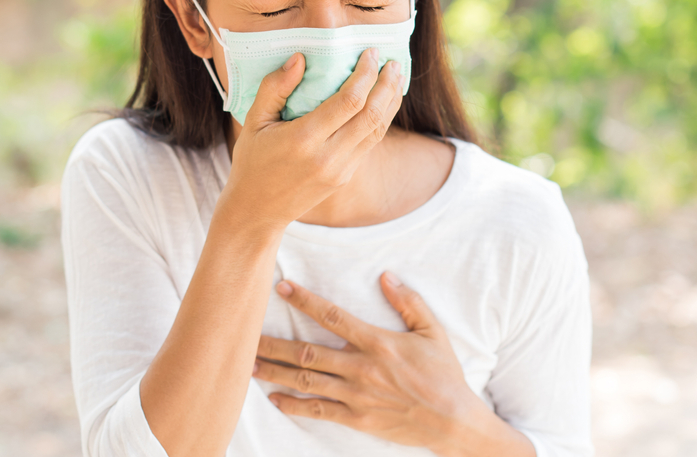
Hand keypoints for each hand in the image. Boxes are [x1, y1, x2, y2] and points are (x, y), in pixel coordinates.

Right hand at [216, 48, 403, 232]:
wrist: (258, 211)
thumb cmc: (252, 161)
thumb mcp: (253, 122)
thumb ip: (274, 88)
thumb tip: (300, 58)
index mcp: (304, 140)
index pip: (349, 101)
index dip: (365, 74)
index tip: (370, 53)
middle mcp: (328, 156)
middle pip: (372, 115)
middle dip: (386, 84)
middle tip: (391, 61)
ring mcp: (341, 169)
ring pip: (377, 130)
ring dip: (391, 101)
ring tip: (395, 77)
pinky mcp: (346, 175)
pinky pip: (370, 142)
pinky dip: (381, 118)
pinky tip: (384, 101)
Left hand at [253, 273, 533, 456]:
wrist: (451, 421)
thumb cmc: (443, 374)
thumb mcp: (432, 332)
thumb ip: (409, 302)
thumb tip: (385, 276)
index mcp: (378, 343)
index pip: (334, 317)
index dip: (305, 301)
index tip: (282, 287)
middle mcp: (361, 368)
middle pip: (307, 353)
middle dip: (273, 342)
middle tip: (245, 333)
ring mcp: (356, 396)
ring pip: (305, 382)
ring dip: (274, 372)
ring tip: (248, 365)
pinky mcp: (356, 418)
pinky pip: (318, 410)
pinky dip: (293, 405)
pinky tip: (274, 398)